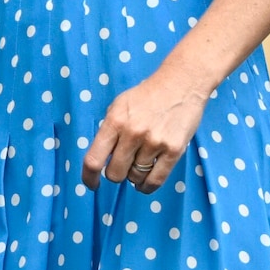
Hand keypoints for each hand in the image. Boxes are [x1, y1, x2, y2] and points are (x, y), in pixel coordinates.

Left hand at [81, 66, 209, 194]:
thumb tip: (101, 158)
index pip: (94, 159)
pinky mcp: (174, 150)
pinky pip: (155, 181)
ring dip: (135, 175)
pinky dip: (147, 186)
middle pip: (115, 174)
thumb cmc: (147, 96)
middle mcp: (132, 132)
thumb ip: (109, 130)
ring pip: (135, 178)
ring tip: (140, 162)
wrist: (180, 83)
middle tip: (123, 165)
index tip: (91, 184)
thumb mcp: (119, 106)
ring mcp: (154, 142)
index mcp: (115, 120)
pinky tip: (145, 182)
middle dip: (116, 173)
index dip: (89, 177)